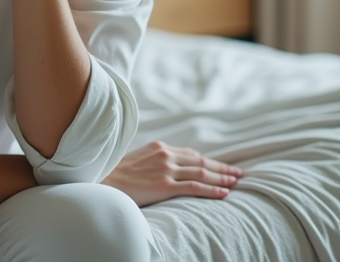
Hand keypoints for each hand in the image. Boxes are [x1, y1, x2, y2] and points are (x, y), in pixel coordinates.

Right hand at [102, 141, 242, 206]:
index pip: (191, 154)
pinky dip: (211, 189)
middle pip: (201, 162)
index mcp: (159, 147)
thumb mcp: (138, 158)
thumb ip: (155, 158)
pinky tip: (224, 192)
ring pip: (201, 173)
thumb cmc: (117, 172)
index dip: (208, 161)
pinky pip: (194, 187)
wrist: (102, 181)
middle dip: (221, 168)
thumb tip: (166, 165)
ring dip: (221, 178)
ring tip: (235, 181)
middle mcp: (165, 155)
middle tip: (237, 173)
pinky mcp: (164, 186)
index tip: (220, 166)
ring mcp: (166, 170)